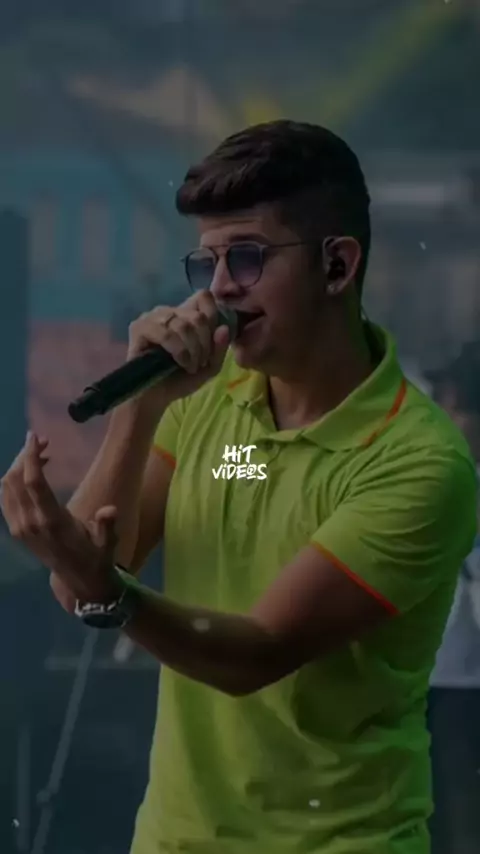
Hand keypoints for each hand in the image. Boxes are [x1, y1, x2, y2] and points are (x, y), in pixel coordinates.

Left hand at [0, 432, 120, 602]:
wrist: (79, 581)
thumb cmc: (97, 556)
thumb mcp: (108, 543)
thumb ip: (107, 526)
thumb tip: (110, 510)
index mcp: (51, 522)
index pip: (33, 483)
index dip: (31, 457)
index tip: (36, 436)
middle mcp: (30, 524)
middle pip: (14, 479)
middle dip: (24, 456)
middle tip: (43, 442)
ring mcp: (19, 527)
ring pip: (6, 487)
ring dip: (18, 466)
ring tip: (39, 455)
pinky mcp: (16, 530)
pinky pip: (5, 498)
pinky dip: (13, 480)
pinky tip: (30, 474)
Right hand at [127, 290, 229, 407]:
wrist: (155, 397)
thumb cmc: (180, 380)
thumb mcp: (209, 366)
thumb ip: (220, 348)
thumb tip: (223, 328)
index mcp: (185, 315)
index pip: (204, 297)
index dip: (214, 316)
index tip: (214, 342)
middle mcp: (169, 311)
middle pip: (198, 315)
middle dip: (205, 343)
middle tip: (200, 362)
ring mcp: (152, 317)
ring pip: (184, 324)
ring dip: (193, 349)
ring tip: (190, 365)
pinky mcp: (139, 327)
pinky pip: (166, 333)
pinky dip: (179, 350)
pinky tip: (180, 363)